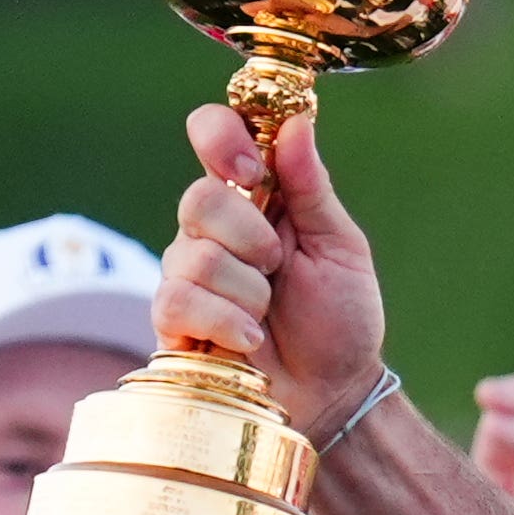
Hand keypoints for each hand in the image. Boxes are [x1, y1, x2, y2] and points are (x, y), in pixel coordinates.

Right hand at [162, 102, 391, 444]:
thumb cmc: (340, 319)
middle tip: (278, 266)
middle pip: (199, 197)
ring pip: (191, 255)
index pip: (212, 134)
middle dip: (249, 236)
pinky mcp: (173, 321)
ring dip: (247, 290)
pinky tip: (251, 340)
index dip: (221, 139)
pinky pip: (177, 301)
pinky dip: (225, 321)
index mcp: (254, 196)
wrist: (336, 392)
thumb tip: (296, 122)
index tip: (252, 171)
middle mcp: (212, 228)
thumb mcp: (340, 248)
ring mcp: (188, 273)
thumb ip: (311, 187)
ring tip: (269, 313)